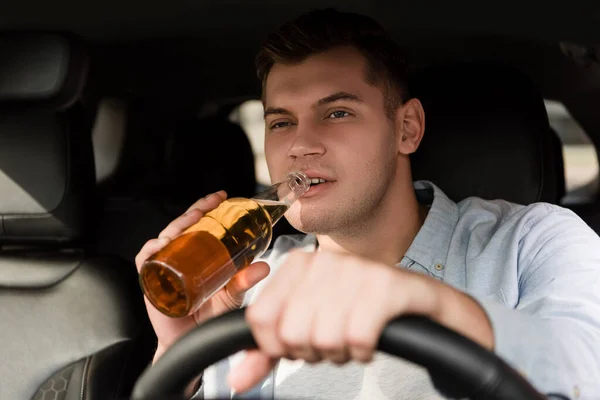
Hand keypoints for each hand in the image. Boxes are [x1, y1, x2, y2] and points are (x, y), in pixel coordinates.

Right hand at [134, 190, 270, 361]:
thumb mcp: (231, 295)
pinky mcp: (150, 281)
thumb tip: (263, 267)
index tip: (221, 197)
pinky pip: (144, 260)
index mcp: (196, 254)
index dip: (207, 208)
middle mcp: (179, 256)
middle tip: (208, 205)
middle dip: (194, 211)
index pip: (199, 224)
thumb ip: (245, 281)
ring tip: (190, 221)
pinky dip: (151, 250)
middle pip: (181, 226)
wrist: (190, 341)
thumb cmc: (208, 316)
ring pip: (164, 238)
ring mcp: (163, 267)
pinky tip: (161, 245)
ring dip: (175, 227)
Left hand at [228, 250, 493, 392]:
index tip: (300, 341)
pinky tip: (371, 339)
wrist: (417, 303)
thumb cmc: (355, 311)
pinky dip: (363, 351)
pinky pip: (357, 337)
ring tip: (352, 337)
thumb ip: (268, 351)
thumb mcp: (307, 327)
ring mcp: (357, 270)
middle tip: (333, 340)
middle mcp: (324, 260)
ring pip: (323, 338)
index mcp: (298, 264)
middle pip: (291, 333)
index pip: (260, 318)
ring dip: (340, 352)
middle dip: (313, 350)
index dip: (278, 345)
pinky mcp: (387, 286)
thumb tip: (236, 381)